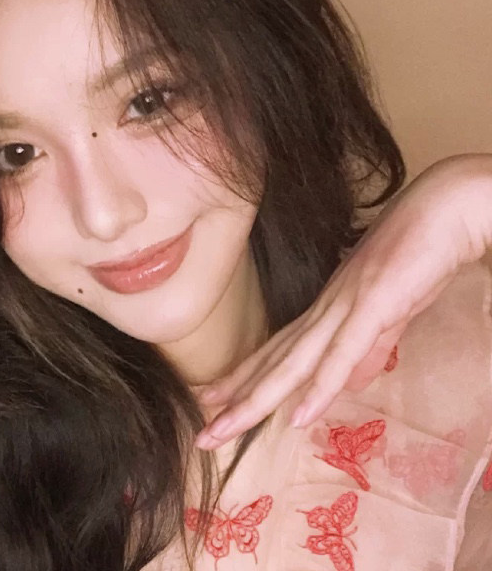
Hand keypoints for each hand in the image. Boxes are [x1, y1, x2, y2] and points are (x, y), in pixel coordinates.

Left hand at [194, 153, 491, 450]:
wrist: (443, 211)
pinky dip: (319, 387)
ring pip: (292, 363)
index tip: (211, 403)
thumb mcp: (387, 314)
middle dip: (234, 401)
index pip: (275, 354)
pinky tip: (297, 416)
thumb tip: (351, 382)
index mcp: (324, 312)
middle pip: (272, 364)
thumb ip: (368, 348)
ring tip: (224, 428)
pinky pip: (342, 355)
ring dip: (257, 400)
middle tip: (202, 435)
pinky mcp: (373, 308)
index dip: (242, 381)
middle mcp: (323, 312)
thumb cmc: (416, 258)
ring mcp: (344, 308)